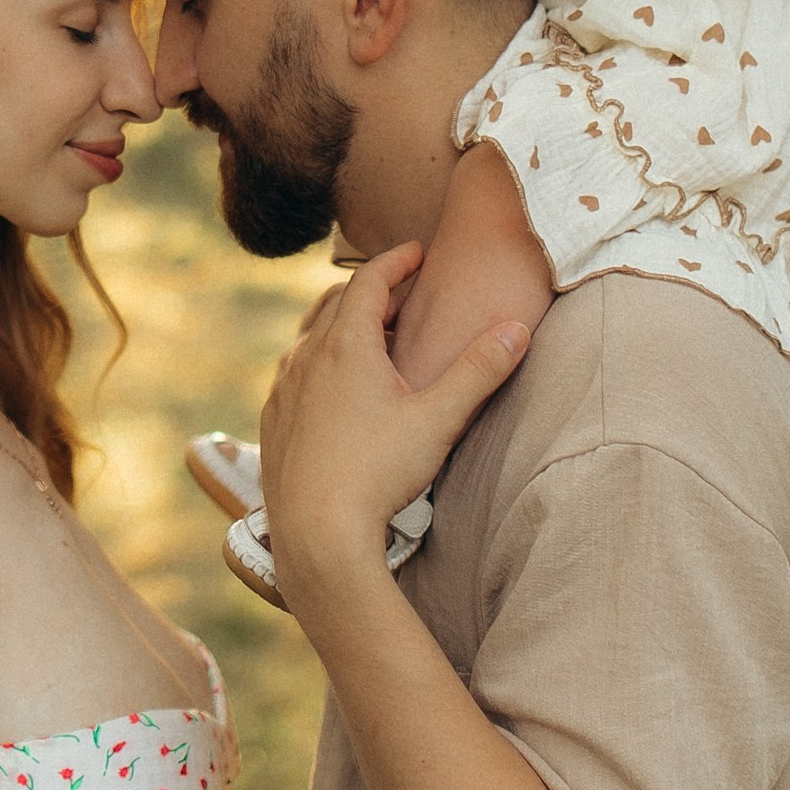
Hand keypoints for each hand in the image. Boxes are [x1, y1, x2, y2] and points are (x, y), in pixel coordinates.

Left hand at [258, 244, 527, 603]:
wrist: (317, 536)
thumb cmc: (378, 475)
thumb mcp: (439, 419)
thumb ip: (479, 371)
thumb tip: (517, 330)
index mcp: (345, 346)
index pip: (368, 281)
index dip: (396, 261)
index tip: (417, 252)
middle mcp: (305, 360)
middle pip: (334, 305)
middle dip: (370, 291)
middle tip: (400, 292)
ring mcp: (283, 393)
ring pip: (309, 341)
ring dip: (339, 329)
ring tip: (369, 338)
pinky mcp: (272, 426)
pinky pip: (293, 378)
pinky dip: (317, 365)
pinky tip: (333, 389)